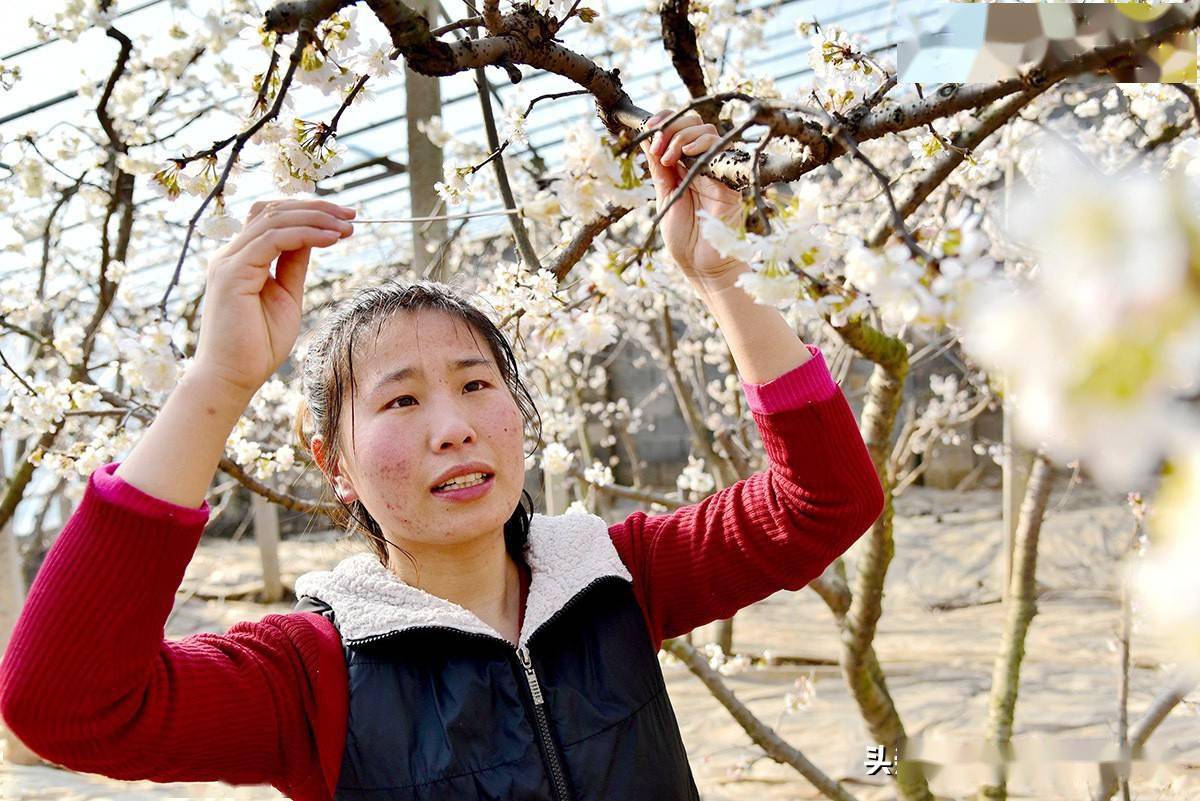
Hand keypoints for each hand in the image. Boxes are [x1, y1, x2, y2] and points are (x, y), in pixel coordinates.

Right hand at [191, 198, 354, 397]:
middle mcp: (231, 255)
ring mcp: (228, 262)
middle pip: (272, 210)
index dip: (309, 211)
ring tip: (346, 226)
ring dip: (315, 218)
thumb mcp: (287, 297)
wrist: (232, 378)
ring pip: (273, 219)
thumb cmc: (258, 346)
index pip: (272, 217)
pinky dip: (304, 234)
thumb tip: (315, 237)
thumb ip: (294, 266)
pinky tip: (330, 238)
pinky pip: (272, 240)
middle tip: (351, 214)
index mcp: (243, 259)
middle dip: (316, 207)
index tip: (345, 219)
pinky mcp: (231, 274)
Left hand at [639, 109, 745, 282]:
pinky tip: (686, 153)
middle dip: (670, 126)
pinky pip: (721, 149)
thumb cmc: (683, 237)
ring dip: (681, 136)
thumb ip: (658, 168)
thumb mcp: (664, 196)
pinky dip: (702, 143)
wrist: (701, 264)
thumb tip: (646, 137)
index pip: (678, 129)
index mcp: (684, 166)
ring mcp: (716, 170)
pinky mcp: (729, 179)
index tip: (648, 126)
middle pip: (693, 123)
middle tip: (656, 146)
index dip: (664, 120)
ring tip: (668, 158)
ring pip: (706, 131)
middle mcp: (702, 164)